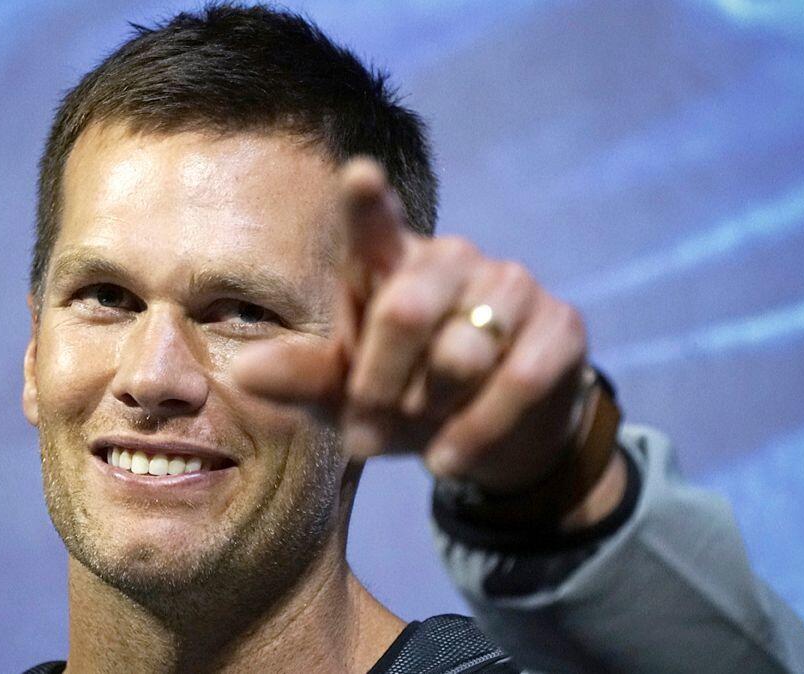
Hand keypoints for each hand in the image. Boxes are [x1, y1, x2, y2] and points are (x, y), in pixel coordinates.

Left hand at [234, 158, 622, 524]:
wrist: (487, 436)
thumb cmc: (402, 396)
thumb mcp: (346, 393)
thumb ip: (302, 378)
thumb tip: (244, 373)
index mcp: (391, 265)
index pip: (375, 225)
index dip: (368, 202)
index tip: (359, 176)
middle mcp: (452, 259)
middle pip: (404, 312)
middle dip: (379, 388)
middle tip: (365, 430)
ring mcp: (511, 286)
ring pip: (462, 354)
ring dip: (431, 412)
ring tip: (419, 435)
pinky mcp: (560, 325)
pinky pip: (518, 382)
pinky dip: (476, 432)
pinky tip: (450, 456)